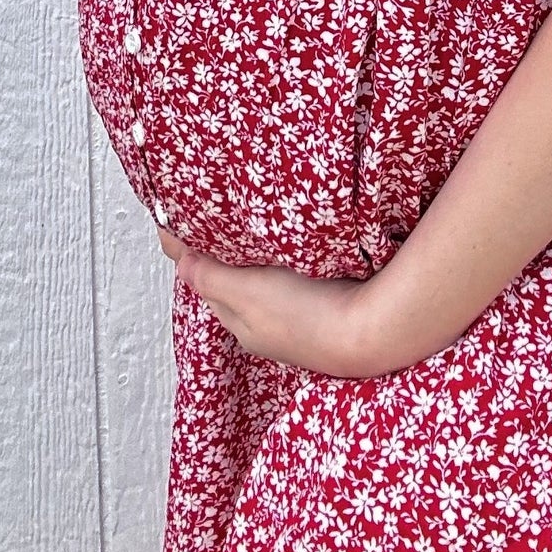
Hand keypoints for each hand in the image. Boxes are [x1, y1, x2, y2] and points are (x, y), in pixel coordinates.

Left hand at [155, 227, 373, 376]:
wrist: (373, 331)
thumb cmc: (306, 314)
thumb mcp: (247, 291)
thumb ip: (211, 277)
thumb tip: (178, 261)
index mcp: (242, 324)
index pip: (208, 284)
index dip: (195, 255)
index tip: (184, 224)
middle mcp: (267, 327)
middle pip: (236, 286)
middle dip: (225, 257)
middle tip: (217, 220)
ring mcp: (299, 320)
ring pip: (268, 285)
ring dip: (258, 262)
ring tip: (254, 231)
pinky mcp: (328, 306)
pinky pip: (296, 284)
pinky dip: (287, 267)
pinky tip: (298, 252)